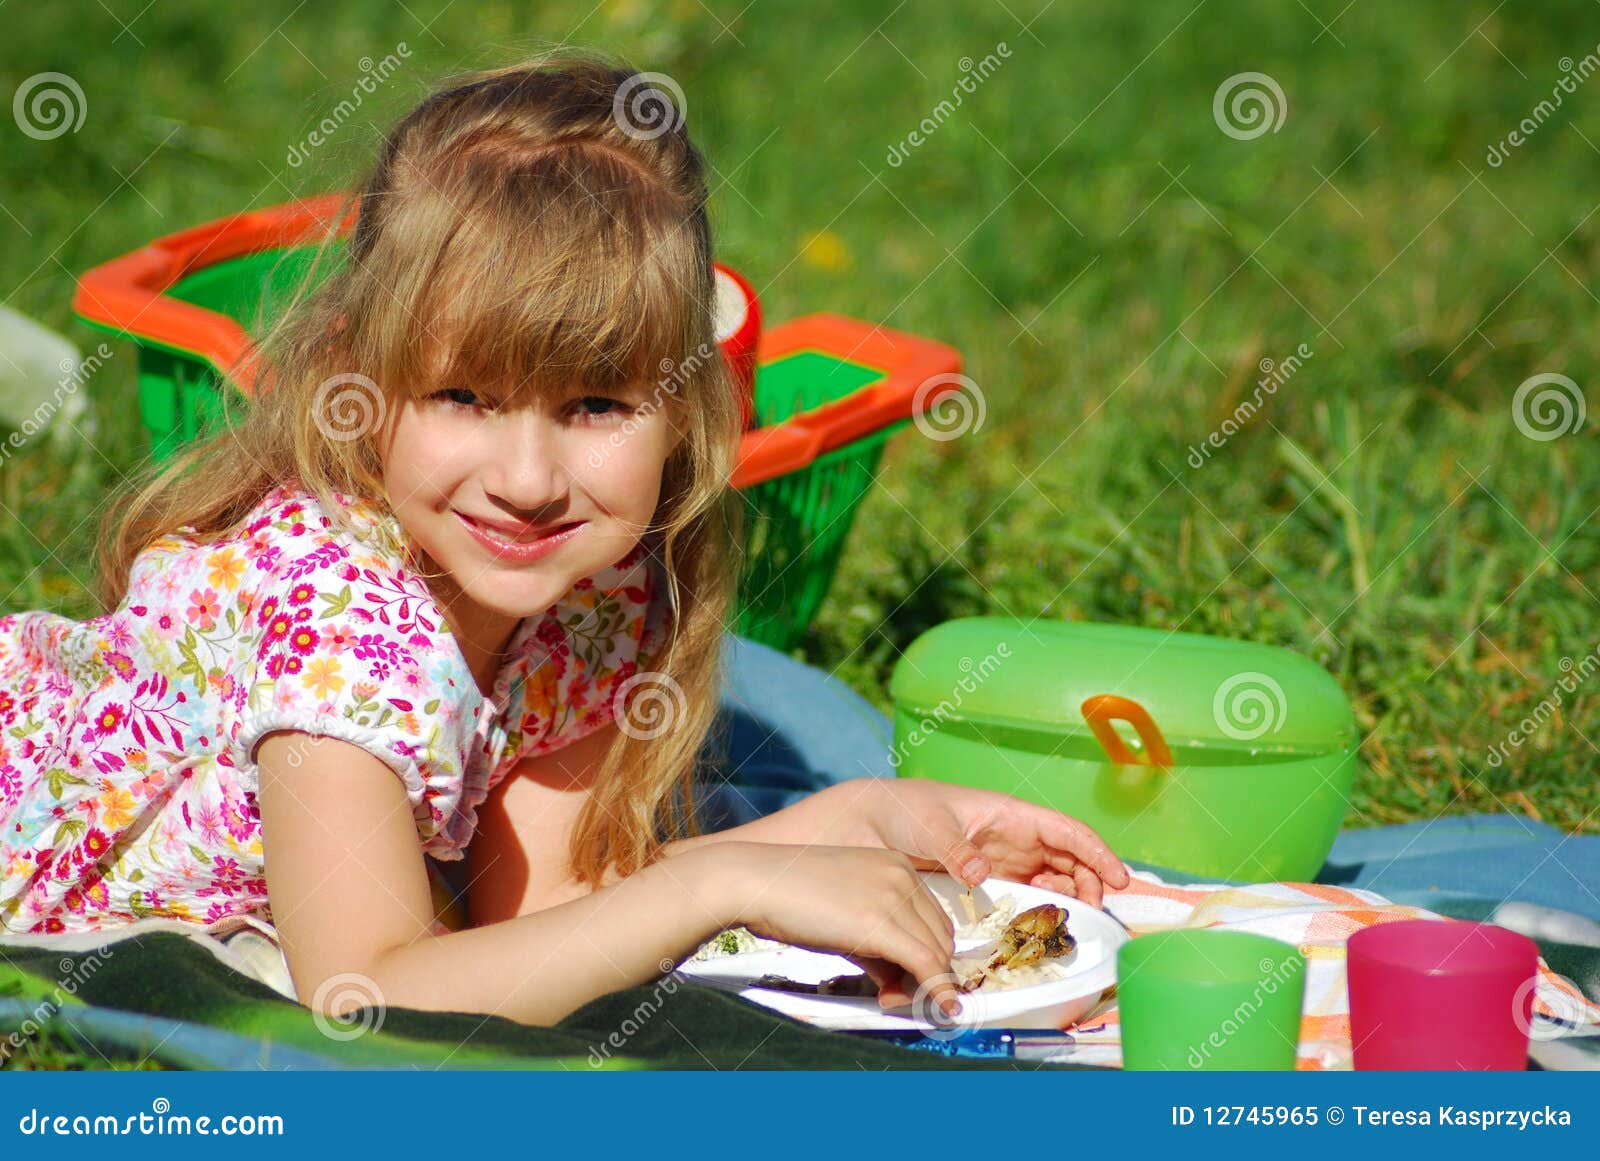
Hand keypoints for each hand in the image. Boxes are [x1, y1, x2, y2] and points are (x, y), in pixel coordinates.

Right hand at [705, 841, 964, 1018]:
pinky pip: (926, 963)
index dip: (925, 953)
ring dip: (922, 985)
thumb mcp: (844, 911)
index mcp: (896, 865)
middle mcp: (903, 876)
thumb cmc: (789, 897)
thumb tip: (895, 979)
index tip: (900, 976)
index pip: (933, 918)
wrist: (757, 881)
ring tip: (886, 996)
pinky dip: (938, 990)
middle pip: (940, 936)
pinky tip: (943, 1008)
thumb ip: (875, 940)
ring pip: (935, 953)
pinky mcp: (881, 923)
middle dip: (926, 971)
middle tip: (891, 992)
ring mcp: (894, 897)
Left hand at [830, 779, 1131, 905]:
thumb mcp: (929, 825)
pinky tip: (1040, 932)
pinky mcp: (988, 886)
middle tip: (1094, 914)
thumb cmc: (902, 811)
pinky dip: (1041, 914)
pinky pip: (1027, 900)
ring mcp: (1003, 864)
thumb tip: (982, 874)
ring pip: (1053, 882)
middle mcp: (1013, 839)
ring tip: (1069, 925)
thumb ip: (956, 849)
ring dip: (1069, 901)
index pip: (1065, 831)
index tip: (1119, 877)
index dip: (1096, 852)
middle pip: (1069, 860)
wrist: (867, 826)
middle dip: (1090, 883)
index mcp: (1008, 815)